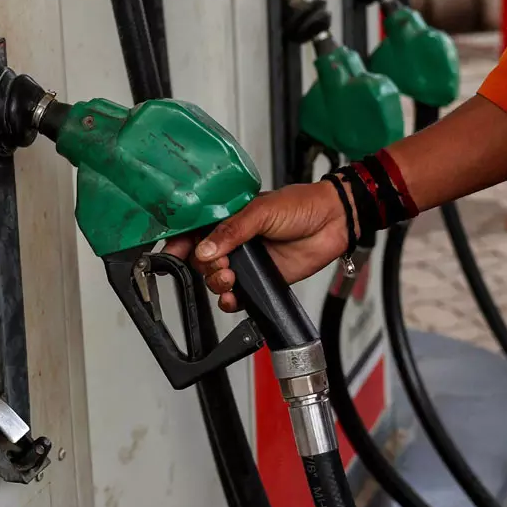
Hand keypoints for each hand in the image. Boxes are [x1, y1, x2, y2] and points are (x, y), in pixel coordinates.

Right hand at [163, 181, 348, 311]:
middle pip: (201, 261)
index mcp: (228, 218)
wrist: (334, 222)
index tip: (172, 253)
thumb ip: (232, 231)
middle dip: (204, 267)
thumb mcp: (262, 210)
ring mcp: (246, 262)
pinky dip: (229, 300)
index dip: (179, 243)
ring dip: (216, 283)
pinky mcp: (260, 280)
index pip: (194, 232)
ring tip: (230, 278)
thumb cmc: (301, 206)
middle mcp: (233, 241)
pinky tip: (233, 297)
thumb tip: (205, 249)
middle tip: (221, 264)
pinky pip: (236, 296)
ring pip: (215, 280)